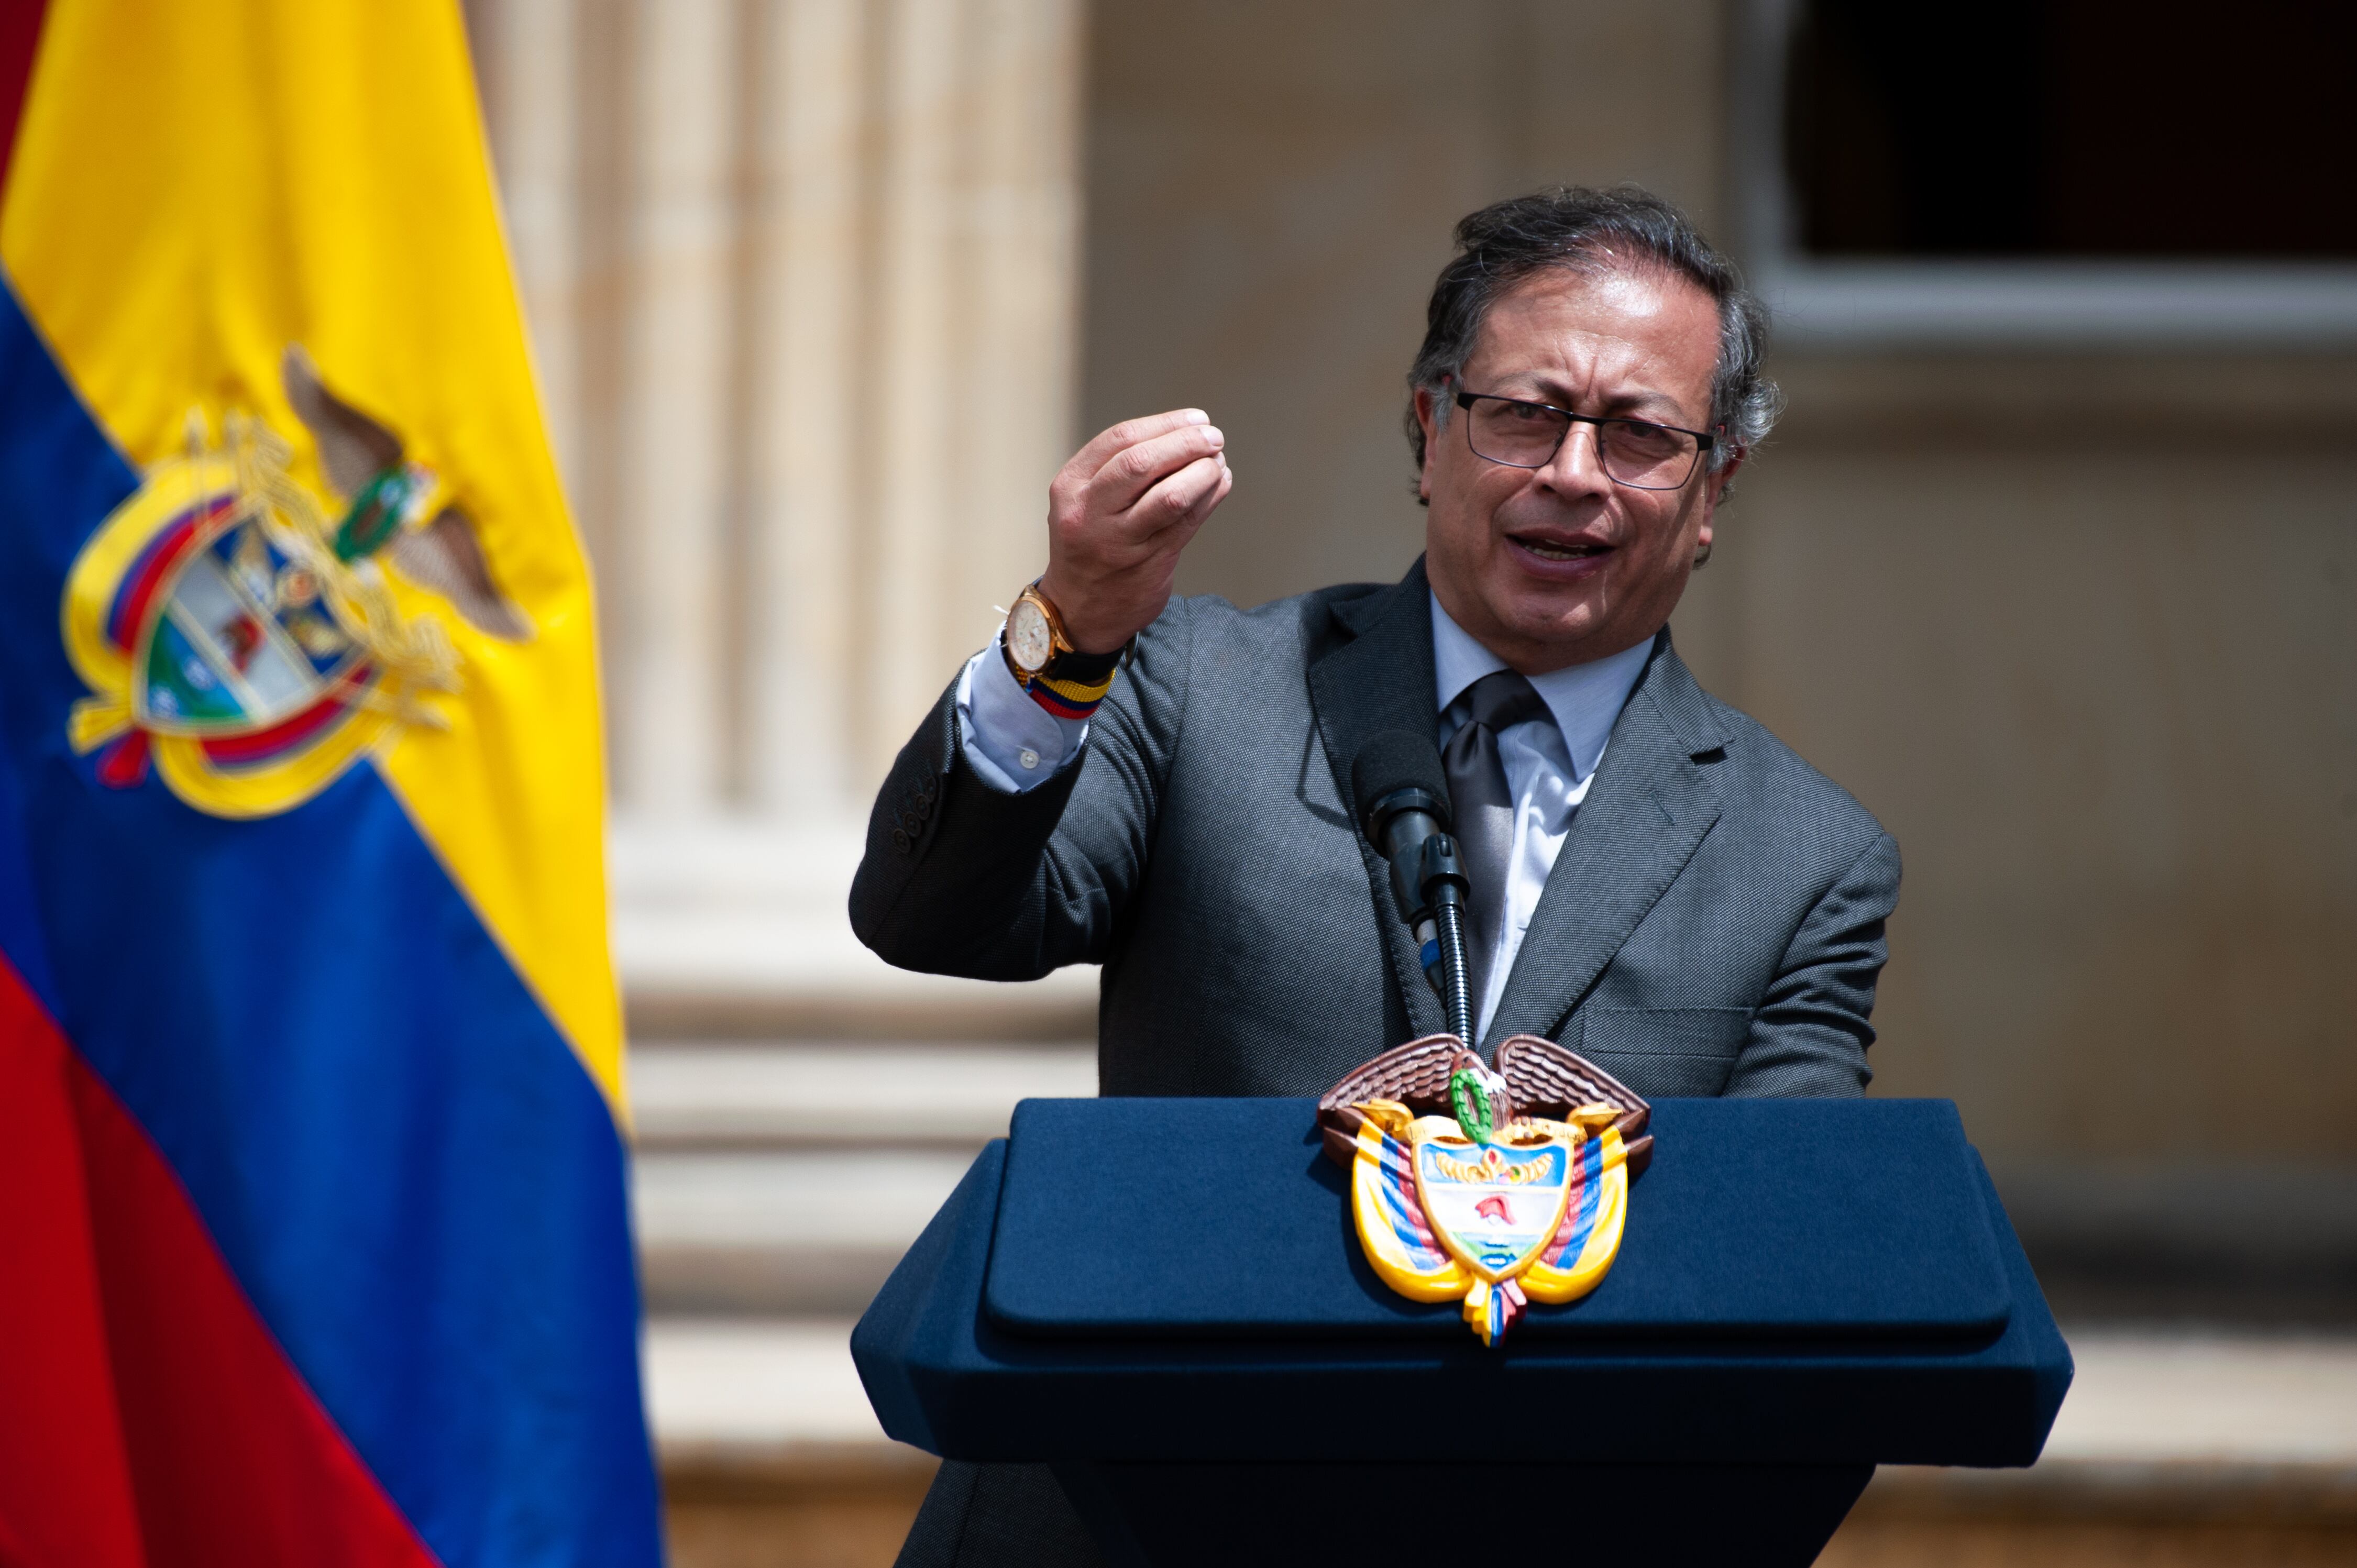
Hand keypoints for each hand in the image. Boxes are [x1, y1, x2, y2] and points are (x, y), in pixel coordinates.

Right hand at [1037, 409, 1231, 653]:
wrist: (1078, 610)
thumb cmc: (1088, 543)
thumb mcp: (1083, 501)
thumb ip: (1118, 469)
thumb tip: (1184, 434)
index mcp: (1070, 486)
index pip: (1120, 440)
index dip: (1166, 424)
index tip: (1196, 419)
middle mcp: (1089, 512)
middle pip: (1142, 462)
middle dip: (1186, 443)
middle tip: (1214, 437)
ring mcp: (1118, 541)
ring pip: (1170, 495)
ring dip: (1203, 472)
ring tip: (1217, 462)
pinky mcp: (1148, 564)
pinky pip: (1187, 523)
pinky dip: (1210, 497)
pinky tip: (1220, 483)